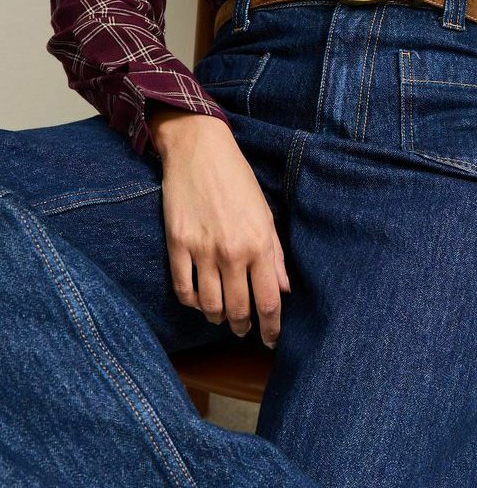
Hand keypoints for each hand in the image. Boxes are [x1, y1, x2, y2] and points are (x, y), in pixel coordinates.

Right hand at [153, 111, 290, 348]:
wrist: (199, 150)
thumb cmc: (237, 179)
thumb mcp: (265, 212)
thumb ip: (275, 254)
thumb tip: (284, 289)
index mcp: (259, 242)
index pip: (268, 301)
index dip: (271, 327)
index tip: (272, 340)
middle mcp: (232, 251)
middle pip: (238, 309)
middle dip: (242, 327)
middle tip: (243, 330)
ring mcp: (202, 249)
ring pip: (209, 306)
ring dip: (217, 317)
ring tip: (222, 316)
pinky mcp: (177, 244)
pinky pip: (183, 289)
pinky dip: (192, 302)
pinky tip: (198, 301)